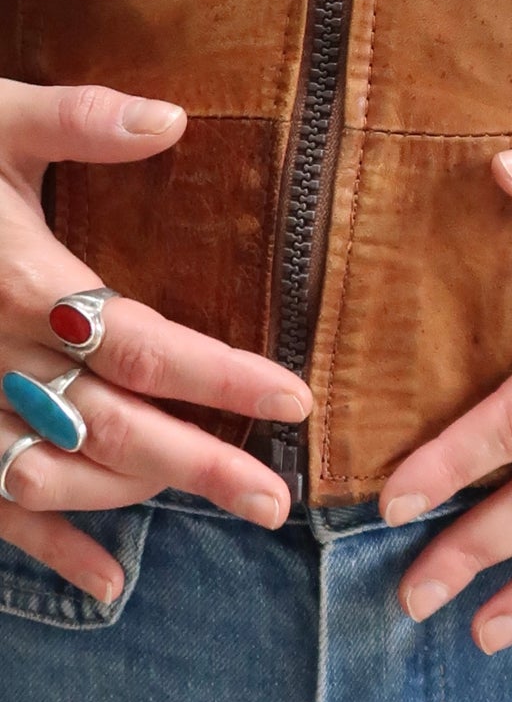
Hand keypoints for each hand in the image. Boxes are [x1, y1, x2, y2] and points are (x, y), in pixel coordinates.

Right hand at [0, 80, 312, 601]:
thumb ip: (78, 119)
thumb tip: (172, 119)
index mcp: (23, 285)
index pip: (140, 346)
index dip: (220, 378)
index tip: (296, 401)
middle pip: (111, 427)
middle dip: (198, 468)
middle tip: (277, 502)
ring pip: (52, 476)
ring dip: (134, 499)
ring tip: (219, 505)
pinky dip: (47, 552)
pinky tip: (107, 582)